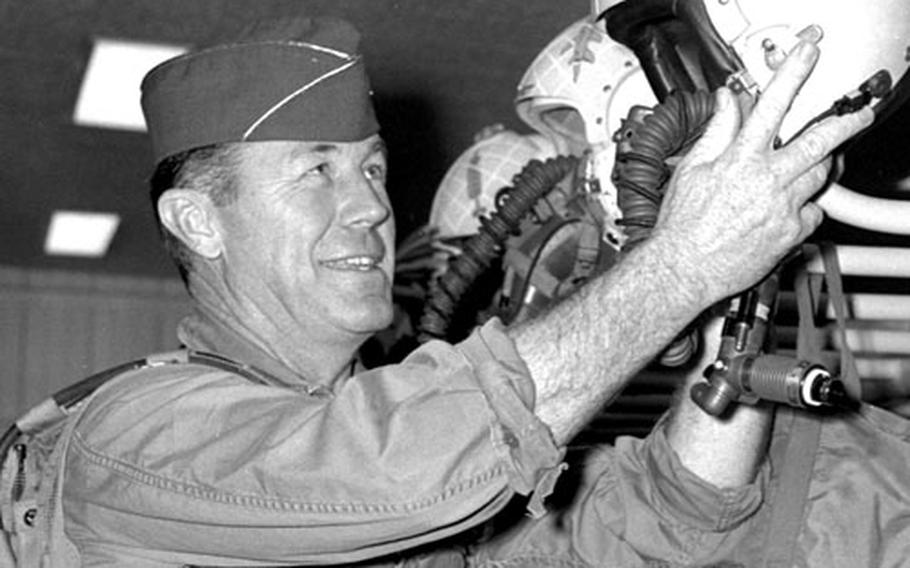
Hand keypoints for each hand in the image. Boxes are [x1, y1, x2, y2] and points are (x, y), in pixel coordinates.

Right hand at [652, 33, 873, 306]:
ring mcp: (782, 208)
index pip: (771, 106)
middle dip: (845, 123)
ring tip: (802, 168)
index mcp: (740, 161)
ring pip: (819, 175)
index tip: (806, 57)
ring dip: (816, 166)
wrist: (683, 269)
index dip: (791, 75)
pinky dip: (804, 206)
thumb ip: (716, 132)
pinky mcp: (790, 234)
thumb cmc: (681, 226)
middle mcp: (766, 181)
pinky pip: (812, 212)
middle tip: (858, 116)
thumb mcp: (691, 169)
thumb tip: (726, 102)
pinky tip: (784, 208)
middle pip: (819, 142)